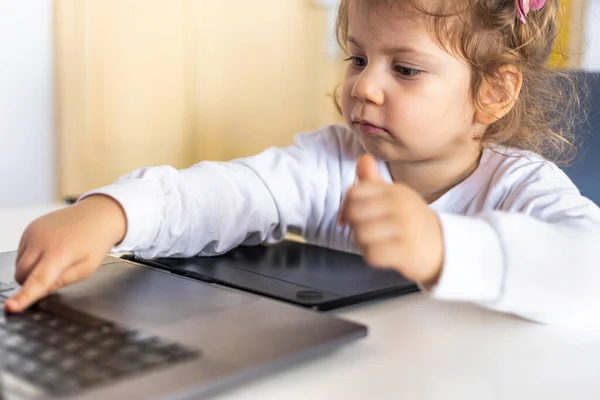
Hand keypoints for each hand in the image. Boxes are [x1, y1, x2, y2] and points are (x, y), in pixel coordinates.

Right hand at [6, 195, 126, 312]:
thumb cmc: (94, 242)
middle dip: (31, 282)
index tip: (11, 307)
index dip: (24, 296)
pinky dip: (31, 257)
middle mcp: (42, 240)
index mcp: (60, 252)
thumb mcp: (86, 269)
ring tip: (57, 257)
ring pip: (19, 264)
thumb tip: (38, 293)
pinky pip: (21, 252)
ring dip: (32, 269)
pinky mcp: (29, 228)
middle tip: (54, 274)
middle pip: (21, 275)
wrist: (97, 214)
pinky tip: (50, 249)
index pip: (38, 279)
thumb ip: (61, 282)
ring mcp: (33, 232)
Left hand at [338, 154, 443, 284]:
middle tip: (365, 233)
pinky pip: (372, 255)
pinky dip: (373, 257)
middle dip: (353, 226)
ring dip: (362, 244)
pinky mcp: (407, 251)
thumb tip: (363, 158)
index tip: (348, 218)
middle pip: (354, 213)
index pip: (354, 192)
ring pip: (360, 235)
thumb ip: (373, 181)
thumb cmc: (411, 222)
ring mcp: (405, 228)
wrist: (445, 248)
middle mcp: (401, 205)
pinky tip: (383, 255)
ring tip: (376, 244)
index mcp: (395, 191)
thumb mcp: (395, 197)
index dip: (345, 207)